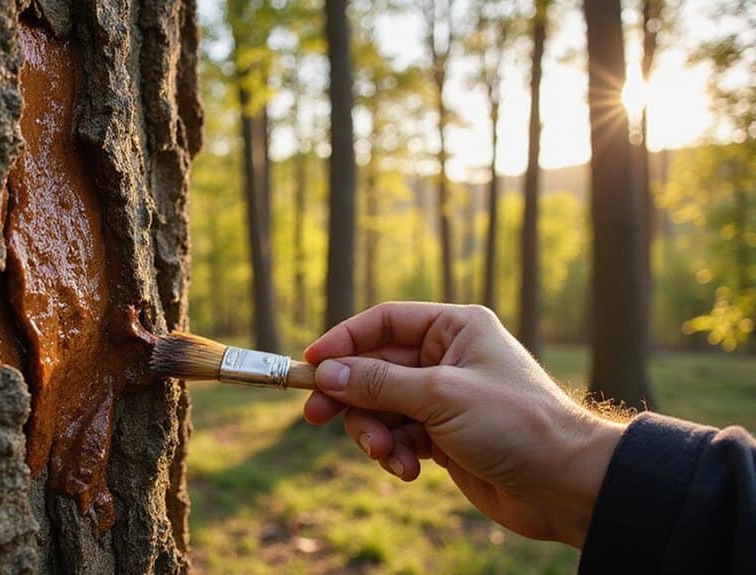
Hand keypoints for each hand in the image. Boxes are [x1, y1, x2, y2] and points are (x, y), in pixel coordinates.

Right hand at [303, 302, 624, 547]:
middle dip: (350, 396)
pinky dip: (395, 453)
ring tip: (387, 455)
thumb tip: (326, 372)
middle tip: (316, 416)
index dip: (343, 340)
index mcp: (454, 329)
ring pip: (381, 408)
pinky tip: (408, 470)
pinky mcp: (443, 436)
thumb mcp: (440, 396)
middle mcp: (446, 358)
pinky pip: (398, 436)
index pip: (383, 323)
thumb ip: (378, 383)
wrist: (565, 484)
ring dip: (375, 432)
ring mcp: (443, 399)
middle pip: (374, 369)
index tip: (310, 364)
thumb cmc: (515, 424)